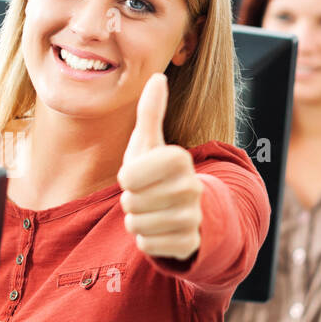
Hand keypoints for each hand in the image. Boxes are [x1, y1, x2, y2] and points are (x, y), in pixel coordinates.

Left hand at [118, 73, 203, 260]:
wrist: (191, 212)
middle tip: (146, 196)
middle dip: (132, 201)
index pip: (130, 175)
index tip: (139, 175)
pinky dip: (147, 241)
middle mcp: (191, 188)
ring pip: (138, 225)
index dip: (128, 177)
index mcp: (179, 159)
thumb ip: (151, 112)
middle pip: (131, 201)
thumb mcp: (151, 143)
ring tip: (152, 212)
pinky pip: (148, 245)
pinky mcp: (189, 243)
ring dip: (138, 221)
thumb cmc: (161, 173)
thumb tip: (158, 76)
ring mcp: (193, 217)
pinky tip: (160, 230)